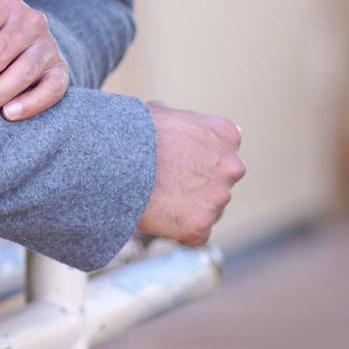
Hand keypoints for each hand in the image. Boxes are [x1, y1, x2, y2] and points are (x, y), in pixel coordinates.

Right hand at [137, 104, 245, 245]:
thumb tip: (170, 116)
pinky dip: (179, 230)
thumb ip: (181, 121)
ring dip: (189, 209)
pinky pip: (194, 235)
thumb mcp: (162, 112)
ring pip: (209, 210)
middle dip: (199, 186)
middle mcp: (232, 166)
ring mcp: (219, 198)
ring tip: (158, 199)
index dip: (199, 160)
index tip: (177, 162)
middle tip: (167, 184)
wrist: (117, 159)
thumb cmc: (133, 133)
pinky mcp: (201, 225)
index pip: (224, 154)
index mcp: (227, 134)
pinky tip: (158, 215)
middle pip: (220, 184)